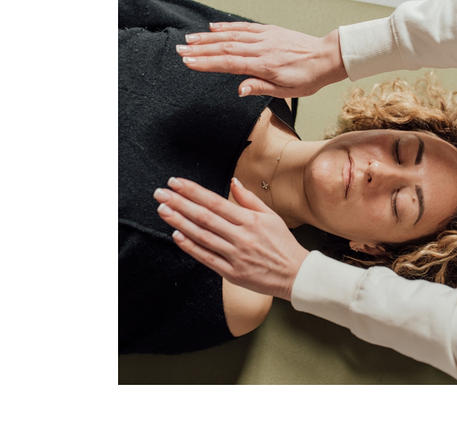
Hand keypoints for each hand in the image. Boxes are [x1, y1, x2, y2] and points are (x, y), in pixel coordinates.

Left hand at [153, 176, 309, 300]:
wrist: (295, 275)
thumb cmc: (283, 244)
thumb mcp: (271, 216)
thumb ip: (250, 199)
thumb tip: (234, 182)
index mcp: (250, 220)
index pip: (215, 201)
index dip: (193, 191)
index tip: (176, 183)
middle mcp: (241, 236)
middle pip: (204, 217)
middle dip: (180, 203)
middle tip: (161, 193)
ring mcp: (235, 255)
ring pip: (202, 236)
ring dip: (180, 222)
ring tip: (163, 210)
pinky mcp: (231, 273)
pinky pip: (207, 258)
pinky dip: (190, 247)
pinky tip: (177, 235)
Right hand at [175, 22, 347, 97]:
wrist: (326, 57)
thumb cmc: (307, 78)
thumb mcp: (286, 91)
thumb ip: (260, 88)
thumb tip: (239, 89)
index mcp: (265, 65)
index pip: (229, 64)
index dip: (207, 63)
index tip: (188, 62)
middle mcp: (262, 48)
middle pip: (225, 48)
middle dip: (200, 49)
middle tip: (180, 50)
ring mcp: (265, 37)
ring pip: (231, 36)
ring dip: (208, 37)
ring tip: (189, 39)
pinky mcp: (269, 31)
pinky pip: (244, 27)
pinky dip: (227, 26)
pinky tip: (213, 27)